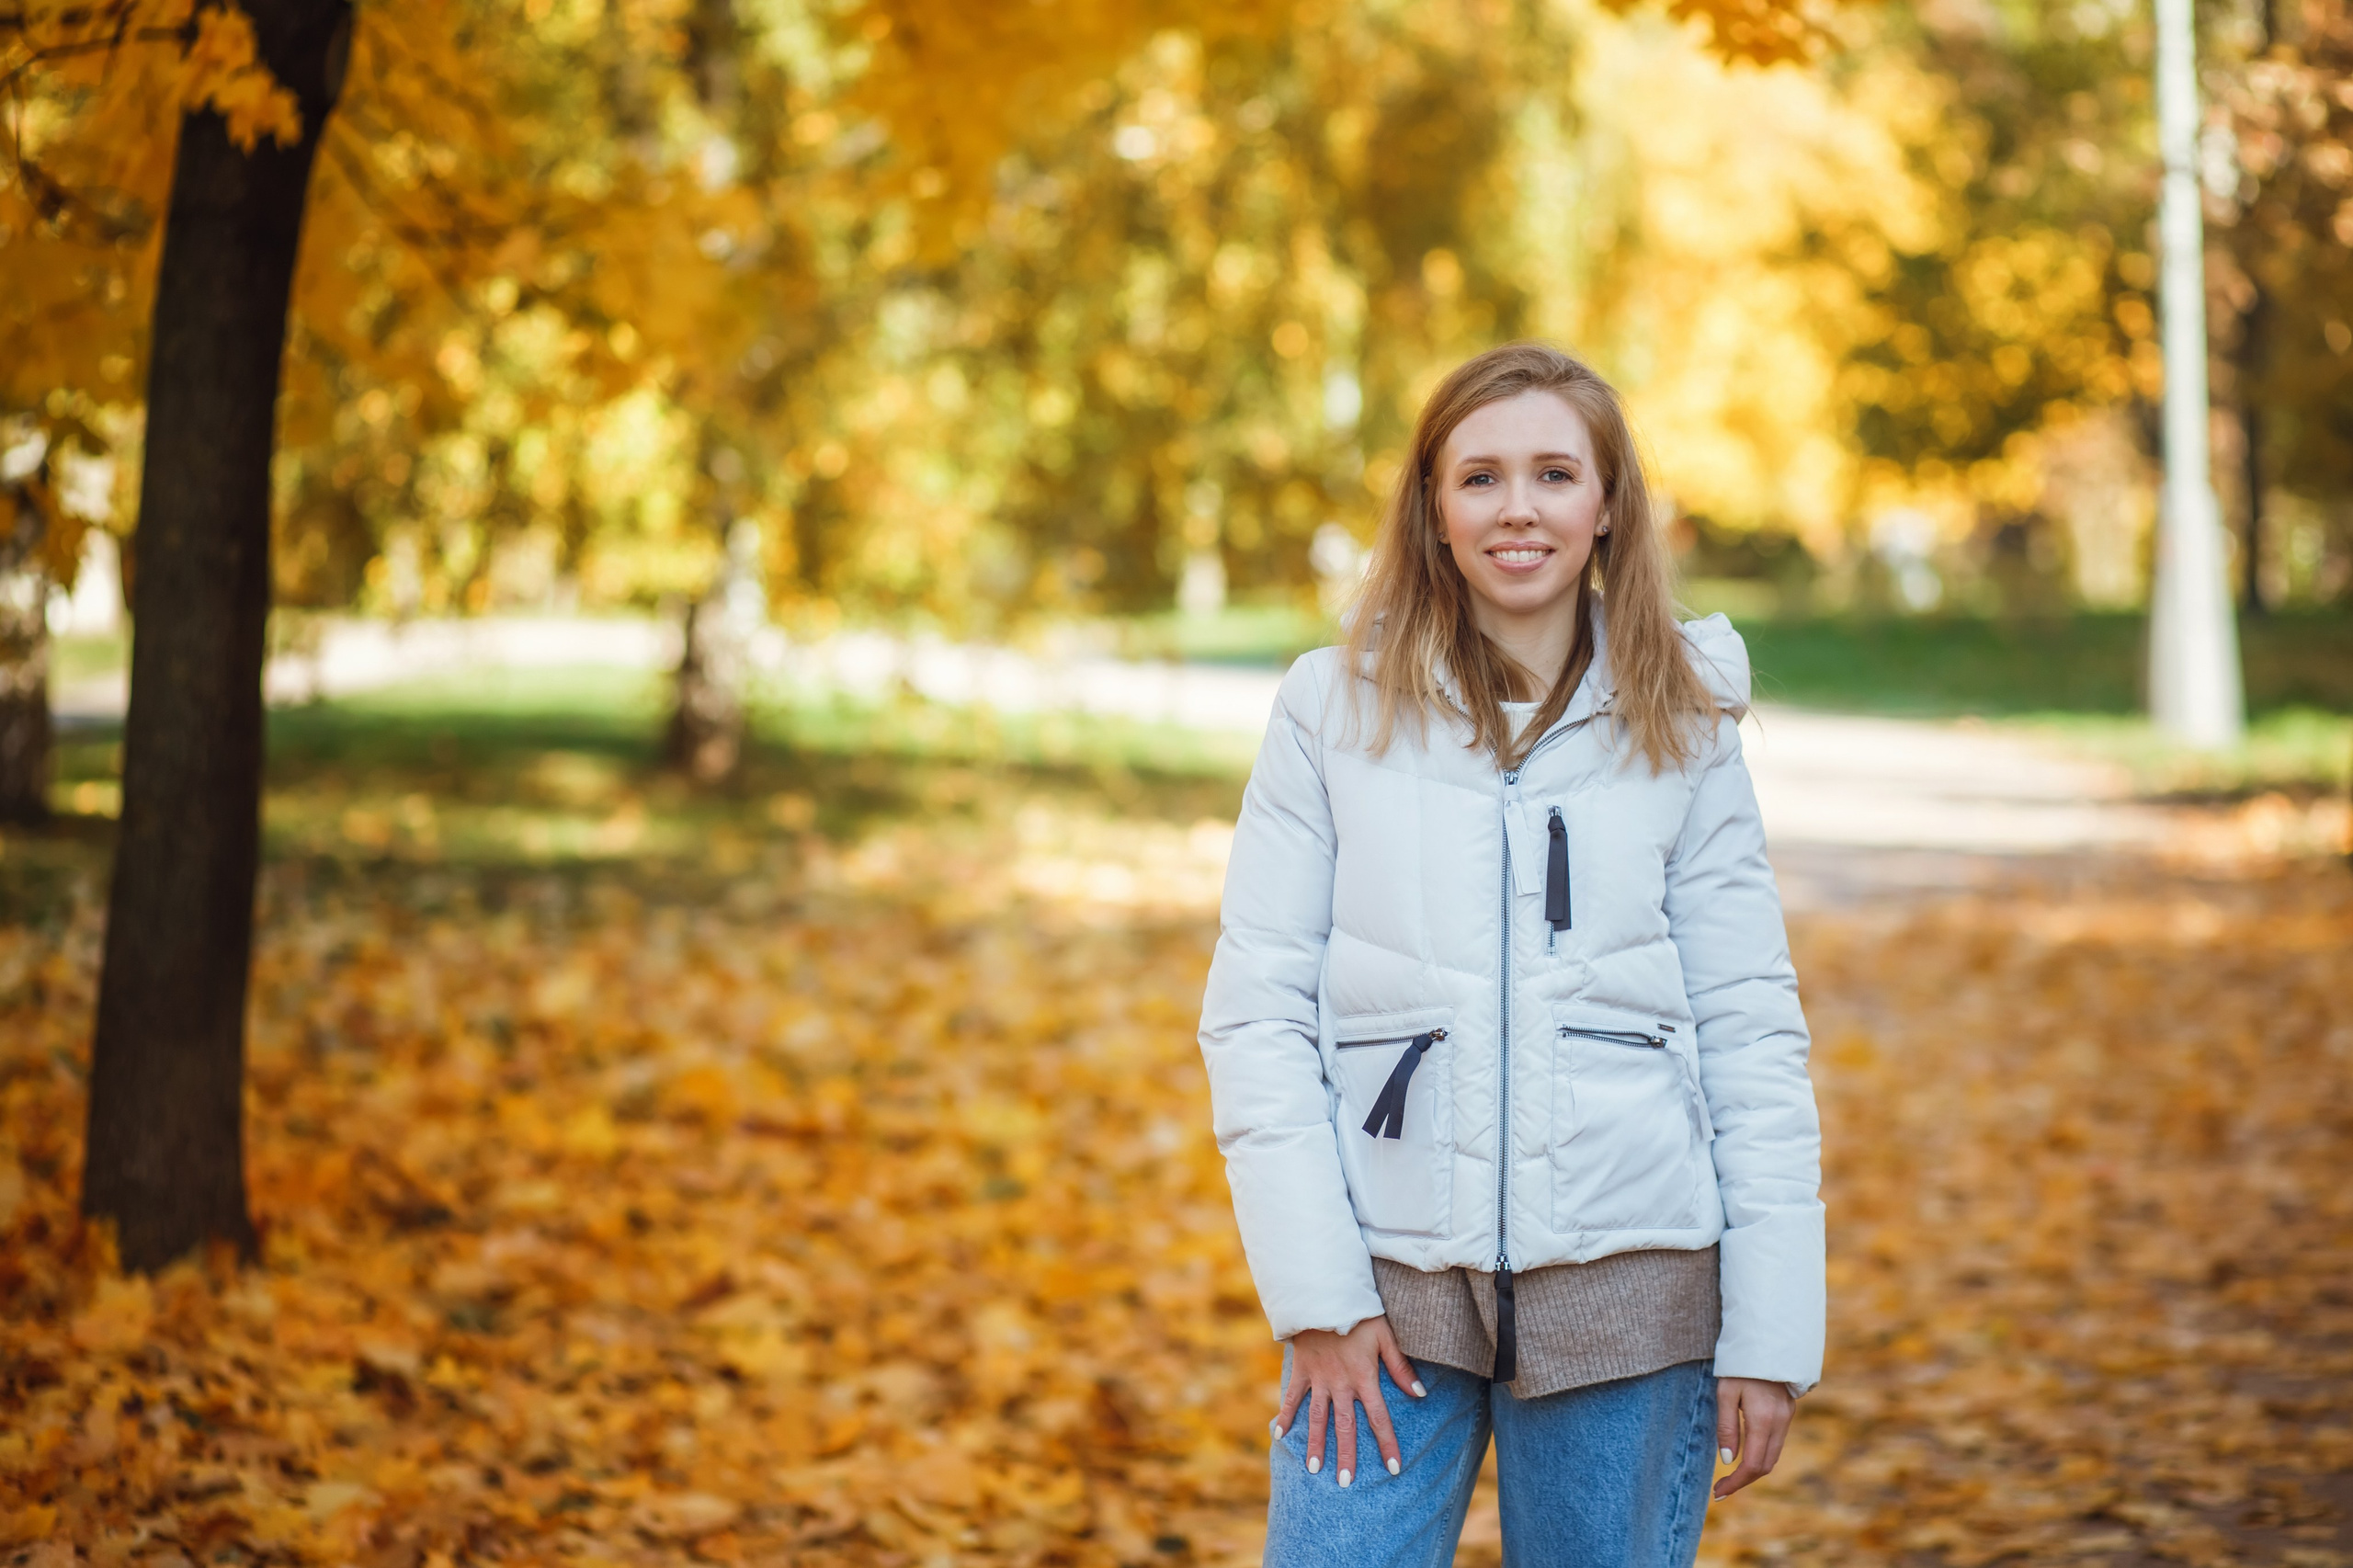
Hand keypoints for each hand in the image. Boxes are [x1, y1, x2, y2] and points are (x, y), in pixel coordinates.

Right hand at [1275, 1316, 1423, 1486]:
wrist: (1324, 1296)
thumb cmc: (1359, 1313)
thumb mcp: (1385, 1336)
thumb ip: (1400, 1367)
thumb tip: (1420, 1393)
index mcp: (1364, 1378)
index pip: (1378, 1418)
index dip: (1387, 1443)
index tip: (1394, 1468)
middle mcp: (1341, 1385)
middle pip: (1345, 1426)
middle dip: (1346, 1455)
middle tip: (1345, 1482)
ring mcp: (1318, 1380)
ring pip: (1317, 1418)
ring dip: (1316, 1445)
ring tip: (1314, 1470)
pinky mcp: (1301, 1371)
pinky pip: (1292, 1397)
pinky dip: (1286, 1416)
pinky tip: (1280, 1436)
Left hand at [1712, 1376, 1793, 1497]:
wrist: (1768, 1341)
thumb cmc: (1740, 1365)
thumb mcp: (1726, 1393)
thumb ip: (1727, 1427)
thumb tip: (1728, 1460)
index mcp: (1763, 1420)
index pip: (1752, 1465)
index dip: (1736, 1483)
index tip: (1718, 1491)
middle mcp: (1779, 1422)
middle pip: (1765, 1465)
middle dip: (1743, 1481)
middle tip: (1721, 1489)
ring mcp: (1786, 1417)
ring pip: (1773, 1456)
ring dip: (1753, 1470)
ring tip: (1730, 1477)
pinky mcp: (1787, 1412)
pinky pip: (1776, 1443)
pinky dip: (1761, 1455)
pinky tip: (1745, 1454)